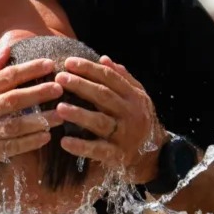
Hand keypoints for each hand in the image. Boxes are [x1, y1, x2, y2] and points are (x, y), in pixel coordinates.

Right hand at [0, 47, 64, 174]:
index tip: (49, 65)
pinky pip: (13, 147)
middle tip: (59, 88)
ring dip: (41, 120)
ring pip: (16, 126)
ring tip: (61, 115)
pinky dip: (30, 142)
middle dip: (39, 93)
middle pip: (14, 100)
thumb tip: (6, 51)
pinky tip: (46, 136)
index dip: (29, 70)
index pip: (6, 77)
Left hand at [54, 55, 166, 182]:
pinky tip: (64, 142)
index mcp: (133, 97)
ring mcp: (123, 135)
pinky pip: (97, 150)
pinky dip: (81, 147)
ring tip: (59, 108)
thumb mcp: (138, 98)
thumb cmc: (140, 121)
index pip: (110, 78)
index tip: (68, 62)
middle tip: (59, 79)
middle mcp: (130, 113)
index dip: (89, 69)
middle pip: (103, 96)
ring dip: (79, 114)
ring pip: (100, 122)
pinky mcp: (117, 155)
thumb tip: (104, 59)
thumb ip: (123, 79)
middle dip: (80, 86)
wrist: (155, 155)